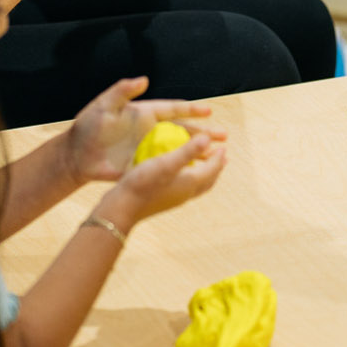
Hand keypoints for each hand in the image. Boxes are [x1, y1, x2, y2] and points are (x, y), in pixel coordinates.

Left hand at [65, 76, 217, 184]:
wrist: (75, 156)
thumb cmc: (87, 127)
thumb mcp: (103, 106)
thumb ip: (121, 91)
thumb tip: (144, 79)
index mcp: (144, 113)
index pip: (173, 109)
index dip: (191, 109)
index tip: (209, 110)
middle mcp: (150, 130)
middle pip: (183, 130)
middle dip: (204, 132)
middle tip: (224, 136)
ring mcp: (148, 148)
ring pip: (179, 149)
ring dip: (198, 151)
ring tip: (218, 155)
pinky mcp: (143, 164)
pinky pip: (167, 165)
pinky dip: (182, 167)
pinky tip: (196, 172)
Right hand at [99, 128, 228, 229]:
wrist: (122, 209)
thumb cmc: (143, 183)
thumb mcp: (166, 163)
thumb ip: (188, 151)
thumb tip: (208, 138)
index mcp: (190, 184)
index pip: (212, 170)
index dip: (219, 158)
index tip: (224, 147)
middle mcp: (185, 193)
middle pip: (207, 181)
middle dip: (216, 168)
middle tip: (221, 158)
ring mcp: (174, 199)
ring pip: (196, 186)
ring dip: (204, 175)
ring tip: (204, 166)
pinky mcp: (162, 200)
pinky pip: (183, 188)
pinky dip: (188, 179)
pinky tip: (177, 174)